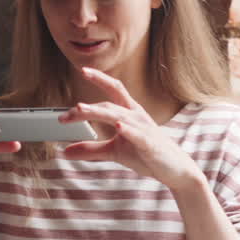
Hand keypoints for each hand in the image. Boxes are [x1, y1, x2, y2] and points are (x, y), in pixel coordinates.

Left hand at [60, 68, 197, 189]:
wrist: (174, 169)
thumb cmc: (145, 154)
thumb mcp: (114, 151)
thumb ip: (90, 149)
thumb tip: (65, 150)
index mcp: (128, 113)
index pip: (113, 89)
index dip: (100, 78)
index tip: (83, 70)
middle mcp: (136, 116)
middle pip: (110, 104)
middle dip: (87, 108)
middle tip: (66, 114)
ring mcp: (144, 129)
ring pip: (119, 116)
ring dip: (99, 112)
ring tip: (82, 109)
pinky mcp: (150, 144)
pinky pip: (138, 135)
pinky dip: (128, 130)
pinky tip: (118, 127)